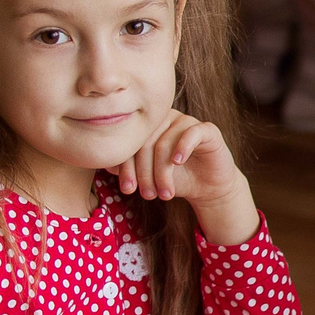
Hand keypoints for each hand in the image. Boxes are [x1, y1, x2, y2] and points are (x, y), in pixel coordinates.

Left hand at [120, 110, 254, 242]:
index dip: (126, 166)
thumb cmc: (175, 178)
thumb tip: (107, 163)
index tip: (127, 189)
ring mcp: (186, 122)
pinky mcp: (207, 130)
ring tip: (165, 194)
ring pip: (166, 143)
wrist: (207, 187)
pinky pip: (191, 133)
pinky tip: (178, 163)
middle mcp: (165, 119)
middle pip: (146, 143)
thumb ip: (127, 166)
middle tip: (148, 195)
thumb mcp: (148, 175)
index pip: (130, 142)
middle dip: (145, 173)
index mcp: (147, 127)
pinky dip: (183, 148)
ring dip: (163, 173)